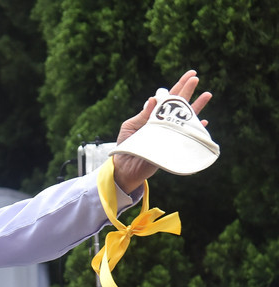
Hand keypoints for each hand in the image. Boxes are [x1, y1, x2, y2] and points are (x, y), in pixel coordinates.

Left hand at [113, 69, 211, 191]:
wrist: (124, 167)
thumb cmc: (127, 145)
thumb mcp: (130, 126)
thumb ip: (142, 114)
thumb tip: (153, 98)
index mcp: (154, 116)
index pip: (168, 98)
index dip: (178, 86)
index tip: (190, 74)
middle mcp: (164, 123)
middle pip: (179, 104)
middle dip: (188, 91)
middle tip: (196, 78)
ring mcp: (170, 134)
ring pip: (186, 118)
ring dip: (197, 107)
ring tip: (207, 94)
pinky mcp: (172, 146)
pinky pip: (187, 136)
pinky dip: (195, 130)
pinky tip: (203, 122)